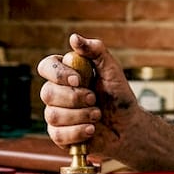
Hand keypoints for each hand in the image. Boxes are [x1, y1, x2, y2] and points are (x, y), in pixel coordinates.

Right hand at [36, 33, 140, 155]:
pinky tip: (91, 129)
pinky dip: (78, 132)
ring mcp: (56, 115)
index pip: (46, 67)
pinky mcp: (59, 135)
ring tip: (97, 115)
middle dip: (75, 98)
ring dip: (80, 115)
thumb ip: (95, 51)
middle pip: (47, 93)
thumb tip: (74, 38)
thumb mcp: (111, 70)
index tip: (78, 80)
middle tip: (95, 99)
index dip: (58, 74)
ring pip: (53, 115)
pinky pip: (58, 134)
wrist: (127, 127)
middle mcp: (56, 93)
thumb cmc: (119, 97)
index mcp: (65, 74)